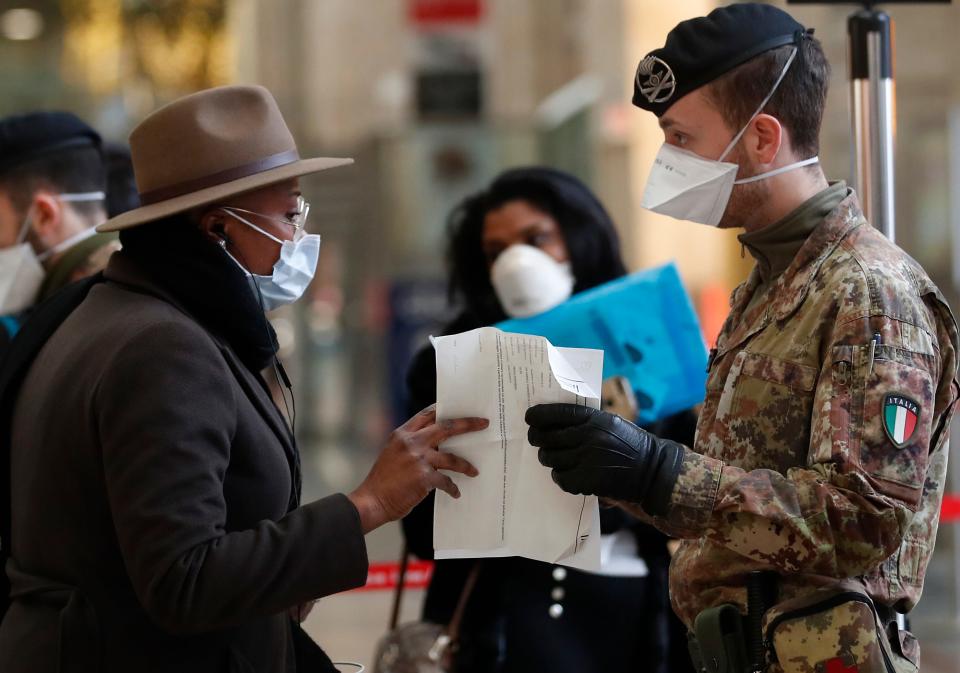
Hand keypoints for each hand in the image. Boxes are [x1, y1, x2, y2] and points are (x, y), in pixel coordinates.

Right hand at [349, 405, 487, 532]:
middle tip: (483, 424)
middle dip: (468, 424)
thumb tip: (436, 444)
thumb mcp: (392, 453)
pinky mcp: (424, 477)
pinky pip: (446, 481)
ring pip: (452, 457)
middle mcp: (411, 443)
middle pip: (447, 427)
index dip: (444, 410)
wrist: (372, 501)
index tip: (460, 409)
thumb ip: (411, 445)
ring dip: (466, 465)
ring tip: (474, 471)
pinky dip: (452, 488)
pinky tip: (455, 493)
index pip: (427, 414)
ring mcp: (418, 459)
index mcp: (402, 435)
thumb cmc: (382, 481)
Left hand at [525, 403, 683, 514]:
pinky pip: (561, 478)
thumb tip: (554, 421)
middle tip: (536, 440)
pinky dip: (560, 476)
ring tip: (553, 457)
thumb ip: (586, 420)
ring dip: (549, 458)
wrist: (653, 471)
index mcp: (595, 419)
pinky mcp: (588, 481)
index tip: (529, 418)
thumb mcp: (611, 423)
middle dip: (537, 438)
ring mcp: (588, 460)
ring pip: (551, 458)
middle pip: (548, 437)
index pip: (557, 413)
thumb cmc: (631, 444)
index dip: (539, 415)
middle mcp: (590, 437)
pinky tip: (566, 473)